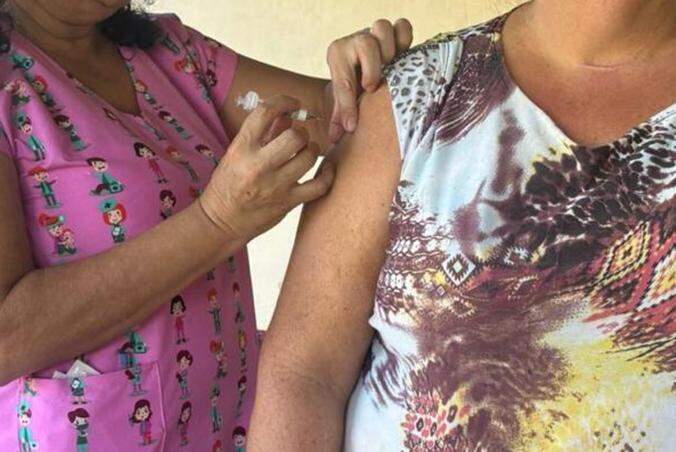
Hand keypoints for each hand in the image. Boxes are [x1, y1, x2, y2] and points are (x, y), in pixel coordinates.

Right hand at [200, 95, 334, 240]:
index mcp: (241, 149)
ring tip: (307, 151)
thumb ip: (263, 134)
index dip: (283, 101)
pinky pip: (319, 186)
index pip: (264, 113)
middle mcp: (258, 166)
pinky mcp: (287, 203)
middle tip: (299, 137)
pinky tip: (326, 169)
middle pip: (294, 136)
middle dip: (301, 132)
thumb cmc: (228, 185)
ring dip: (312, 150)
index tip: (292, 104)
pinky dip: (327, 175)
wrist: (220, 222)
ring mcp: (275, 186)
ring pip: (309, 158)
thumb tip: (288, 115)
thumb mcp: (237, 155)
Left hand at [326, 18, 412, 141]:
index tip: (352, 126)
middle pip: (366, 43)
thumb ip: (340, 116)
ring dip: (389, 52)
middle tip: (372, 87)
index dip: (348, 106)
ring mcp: (375, 33)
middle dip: (373, 69)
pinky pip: (403, 26)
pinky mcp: (394, 31)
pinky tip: (403, 58)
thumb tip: (336, 139)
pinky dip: (404, 40)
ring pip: (383, 28)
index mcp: (337, 55)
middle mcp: (355, 40)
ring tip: (389, 69)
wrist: (362, 66)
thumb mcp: (343, 99)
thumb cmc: (352, 85)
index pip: (343, 81)